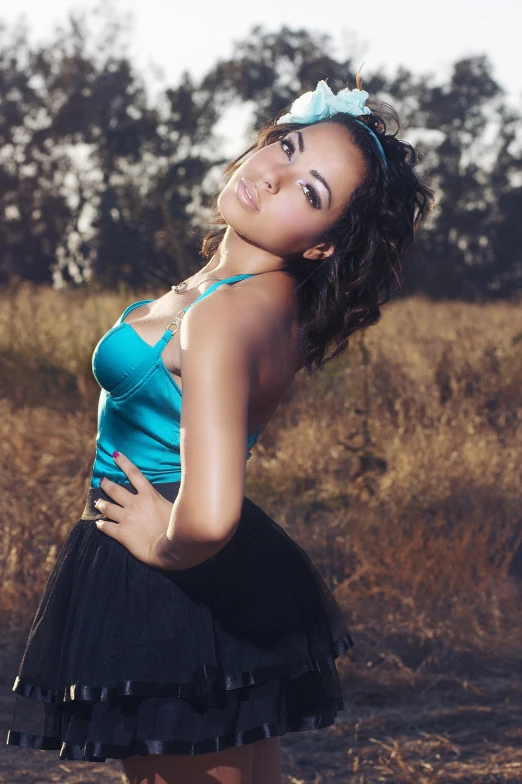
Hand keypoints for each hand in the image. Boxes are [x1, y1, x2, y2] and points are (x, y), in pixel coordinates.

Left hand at [94, 452, 173, 568]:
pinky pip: (105, 527)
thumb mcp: (177, 507)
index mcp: (149, 495)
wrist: (170, 549)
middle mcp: (135, 503)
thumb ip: (170, 499)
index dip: (123, 462)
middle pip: (115, 489)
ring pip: (107, 507)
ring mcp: (126, 518)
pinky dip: (101, 525)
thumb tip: (180, 491)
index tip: (114, 454)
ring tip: (98, 502)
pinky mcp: (121, 533)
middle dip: (107, 484)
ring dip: (101, 503)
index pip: (134, 473)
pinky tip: (98, 524)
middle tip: (102, 480)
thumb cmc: (178, 528)